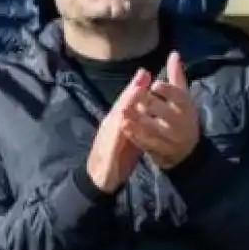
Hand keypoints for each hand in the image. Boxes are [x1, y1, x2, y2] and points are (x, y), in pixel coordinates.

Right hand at [86, 70, 151, 193]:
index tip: (146, 73)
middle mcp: (111, 124)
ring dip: (126, 102)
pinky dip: (120, 125)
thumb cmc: (117, 157)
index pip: (127, 103)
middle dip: (132, 89)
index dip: (136, 88)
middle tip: (144, 73)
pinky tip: (126, 118)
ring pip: (117, 116)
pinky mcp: (108, 148)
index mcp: (117, 121)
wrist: (101, 177)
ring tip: (137, 89)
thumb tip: (147, 110)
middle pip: (122, 104)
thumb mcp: (130, 137)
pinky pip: (115, 135)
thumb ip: (137, 122)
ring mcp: (108, 135)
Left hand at [123, 52, 201, 169]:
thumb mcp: (182, 97)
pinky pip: (148, 143)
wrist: (189, 151)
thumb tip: (174, 53)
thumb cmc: (181, 116)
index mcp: (186, 107)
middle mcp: (182, 123)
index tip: (154, 83)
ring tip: (122, 111)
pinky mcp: (163, 151)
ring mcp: (173, 139)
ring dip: (137, 119)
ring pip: (154, 128)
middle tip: (133, 95)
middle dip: (147, 103)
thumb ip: (176, 76)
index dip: (168, 90)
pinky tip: (124, 127)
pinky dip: (135, 135)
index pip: (180, 97)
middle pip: (163, 111)